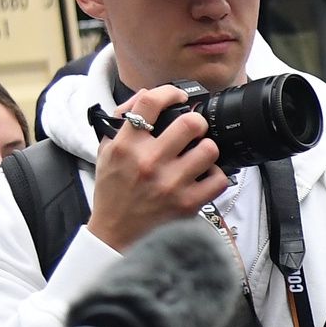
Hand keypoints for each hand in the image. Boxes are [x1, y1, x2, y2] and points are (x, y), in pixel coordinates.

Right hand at [86, 84, 226, 251]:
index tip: (178, 96)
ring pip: (209, 149)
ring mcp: (171, 183)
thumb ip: (122, 120)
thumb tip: (147, 95)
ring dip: (207, 149)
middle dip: (196, 122)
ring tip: (199, 154)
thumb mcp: (106, 152)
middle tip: (194, 129)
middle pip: (190, 123)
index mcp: (126, 146)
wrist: (115, 234)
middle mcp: (148, 162)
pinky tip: (204, 176)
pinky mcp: (188, 203)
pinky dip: (215, 175)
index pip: (150, 102)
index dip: (170, 92)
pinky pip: (219, 178)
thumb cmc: (113, 192)